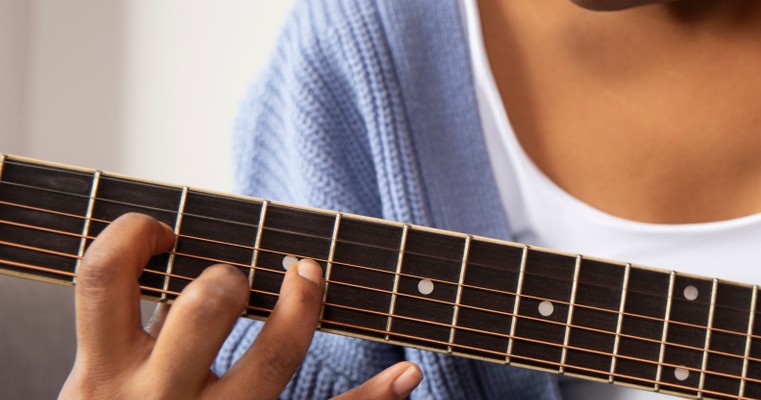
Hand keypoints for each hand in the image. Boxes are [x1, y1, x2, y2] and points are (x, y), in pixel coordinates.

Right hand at [59, 213, 423, 398]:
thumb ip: (131, 331)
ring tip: (308, 280)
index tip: (164, 233)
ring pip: (273, 356)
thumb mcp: (103, 386)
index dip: (135, 234)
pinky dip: (374, 398)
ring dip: (302, 308)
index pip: (104, 275)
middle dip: (228, 277)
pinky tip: (406, 374)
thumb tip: (167, 252)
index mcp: (102, 374)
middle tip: (237, 280)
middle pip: (202, 307)